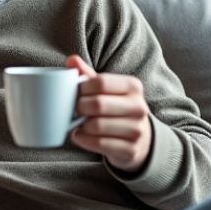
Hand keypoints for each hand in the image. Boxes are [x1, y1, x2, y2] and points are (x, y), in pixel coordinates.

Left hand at [66, 55, 153, 172]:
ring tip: (78, 123)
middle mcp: (139, 107)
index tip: (76, 93)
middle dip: (79, 107)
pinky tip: (79, 135)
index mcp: (133, 86)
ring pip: (96, 126)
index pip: (101, 82)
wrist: (139, 139)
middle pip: (98, 104)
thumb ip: (88, 75)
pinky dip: (83, 139)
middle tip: (74, 110)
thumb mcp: (106, 89)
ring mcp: (137, 130)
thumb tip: (71, 60)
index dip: (82, 87)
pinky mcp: (130, 150)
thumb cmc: (116, 108)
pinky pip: (99, 143)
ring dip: (81, 125)